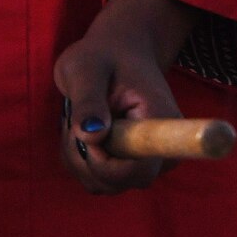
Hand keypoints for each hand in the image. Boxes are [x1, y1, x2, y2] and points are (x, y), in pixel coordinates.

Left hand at [53, 0, 197, 195]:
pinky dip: (77, 157)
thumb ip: (88, 100)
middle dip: (83, 155)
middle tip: (74, 115)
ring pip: (101, 183)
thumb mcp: (87, 67)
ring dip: (76, 154)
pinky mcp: (129, 168)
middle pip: (117, 181)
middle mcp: (161, 151)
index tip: (89, 135)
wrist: (118, 52)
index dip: (107, 165)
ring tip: (78, 115)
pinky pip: (95, 179)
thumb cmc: (103, 55)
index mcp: (161, 123)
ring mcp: (145, 162)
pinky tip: (80, 127)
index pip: (141, 171)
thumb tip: (90, 136)